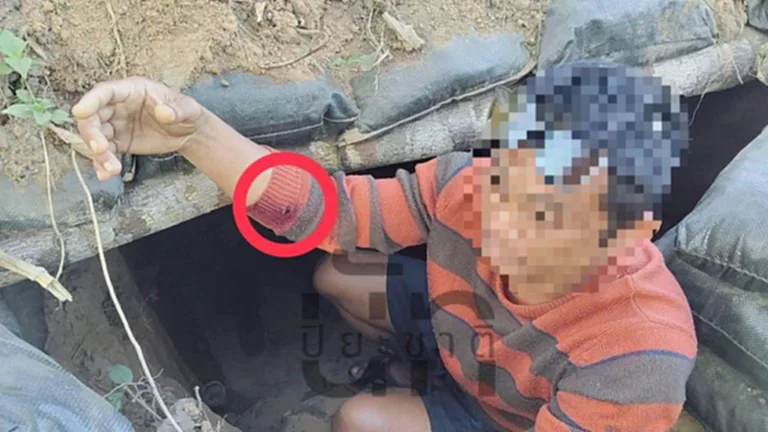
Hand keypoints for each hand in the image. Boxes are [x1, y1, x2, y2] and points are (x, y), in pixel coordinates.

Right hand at [72, 77, 207, 180]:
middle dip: (92, 133)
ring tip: (112, 169)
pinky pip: (105, 152)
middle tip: (100, 150)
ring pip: (96, 137)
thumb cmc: (186, 113)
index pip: (105, 92)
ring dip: (98, 154)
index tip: (79, 112)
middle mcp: (118, 106)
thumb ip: (176, 110)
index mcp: (132, 91)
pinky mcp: (119, 142)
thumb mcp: (187, 109)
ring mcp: (116, 124)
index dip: (90, 100)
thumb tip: (165, 112)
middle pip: (93, 116)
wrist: (189, 133)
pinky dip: (103, 163)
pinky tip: (106, 175)